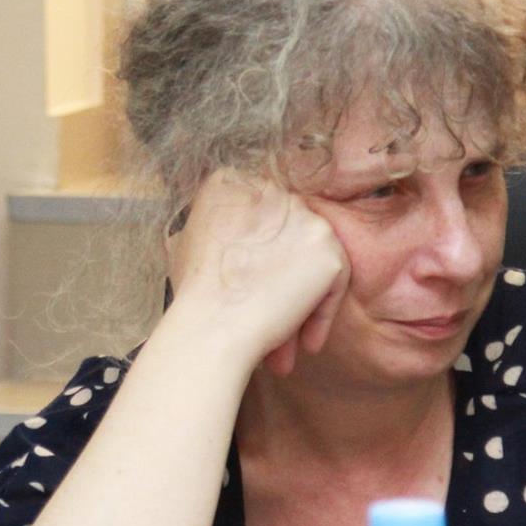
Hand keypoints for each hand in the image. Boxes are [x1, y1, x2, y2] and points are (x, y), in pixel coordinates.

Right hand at [164, 170, 348, 374]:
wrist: (213, 325)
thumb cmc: (195, 296)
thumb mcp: (190, 242)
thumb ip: (217, 226)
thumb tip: (234, 236)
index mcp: (230, 181)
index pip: (260, 217)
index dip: (259, 259)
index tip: (250, 291)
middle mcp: (270, 188)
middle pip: (287, 236)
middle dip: (280, 282)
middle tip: (268, 322)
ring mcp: (301, 214)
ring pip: (312, 259)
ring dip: (301, 302)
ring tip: (286, 344)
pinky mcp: (326, 243)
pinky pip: (336, 280)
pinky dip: (322, 314)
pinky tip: (305, 344)